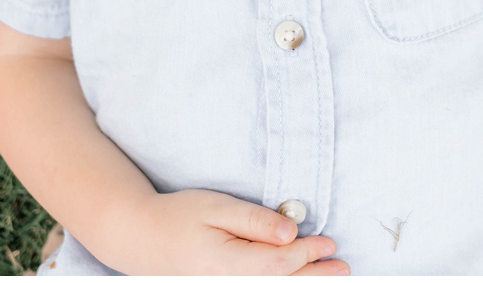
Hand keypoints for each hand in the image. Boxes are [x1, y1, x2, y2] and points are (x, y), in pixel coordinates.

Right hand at [102, 188, 348, 275]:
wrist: (138, 238)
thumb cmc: (178, 216)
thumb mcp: (217, 207)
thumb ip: (255, 221)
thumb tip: (291, 232)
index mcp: (224, 264)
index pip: (278, 263)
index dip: (308, 254)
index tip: (328, 242)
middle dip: (314, 278)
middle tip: (344, 269)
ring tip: (330, 278)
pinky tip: (294, 279)